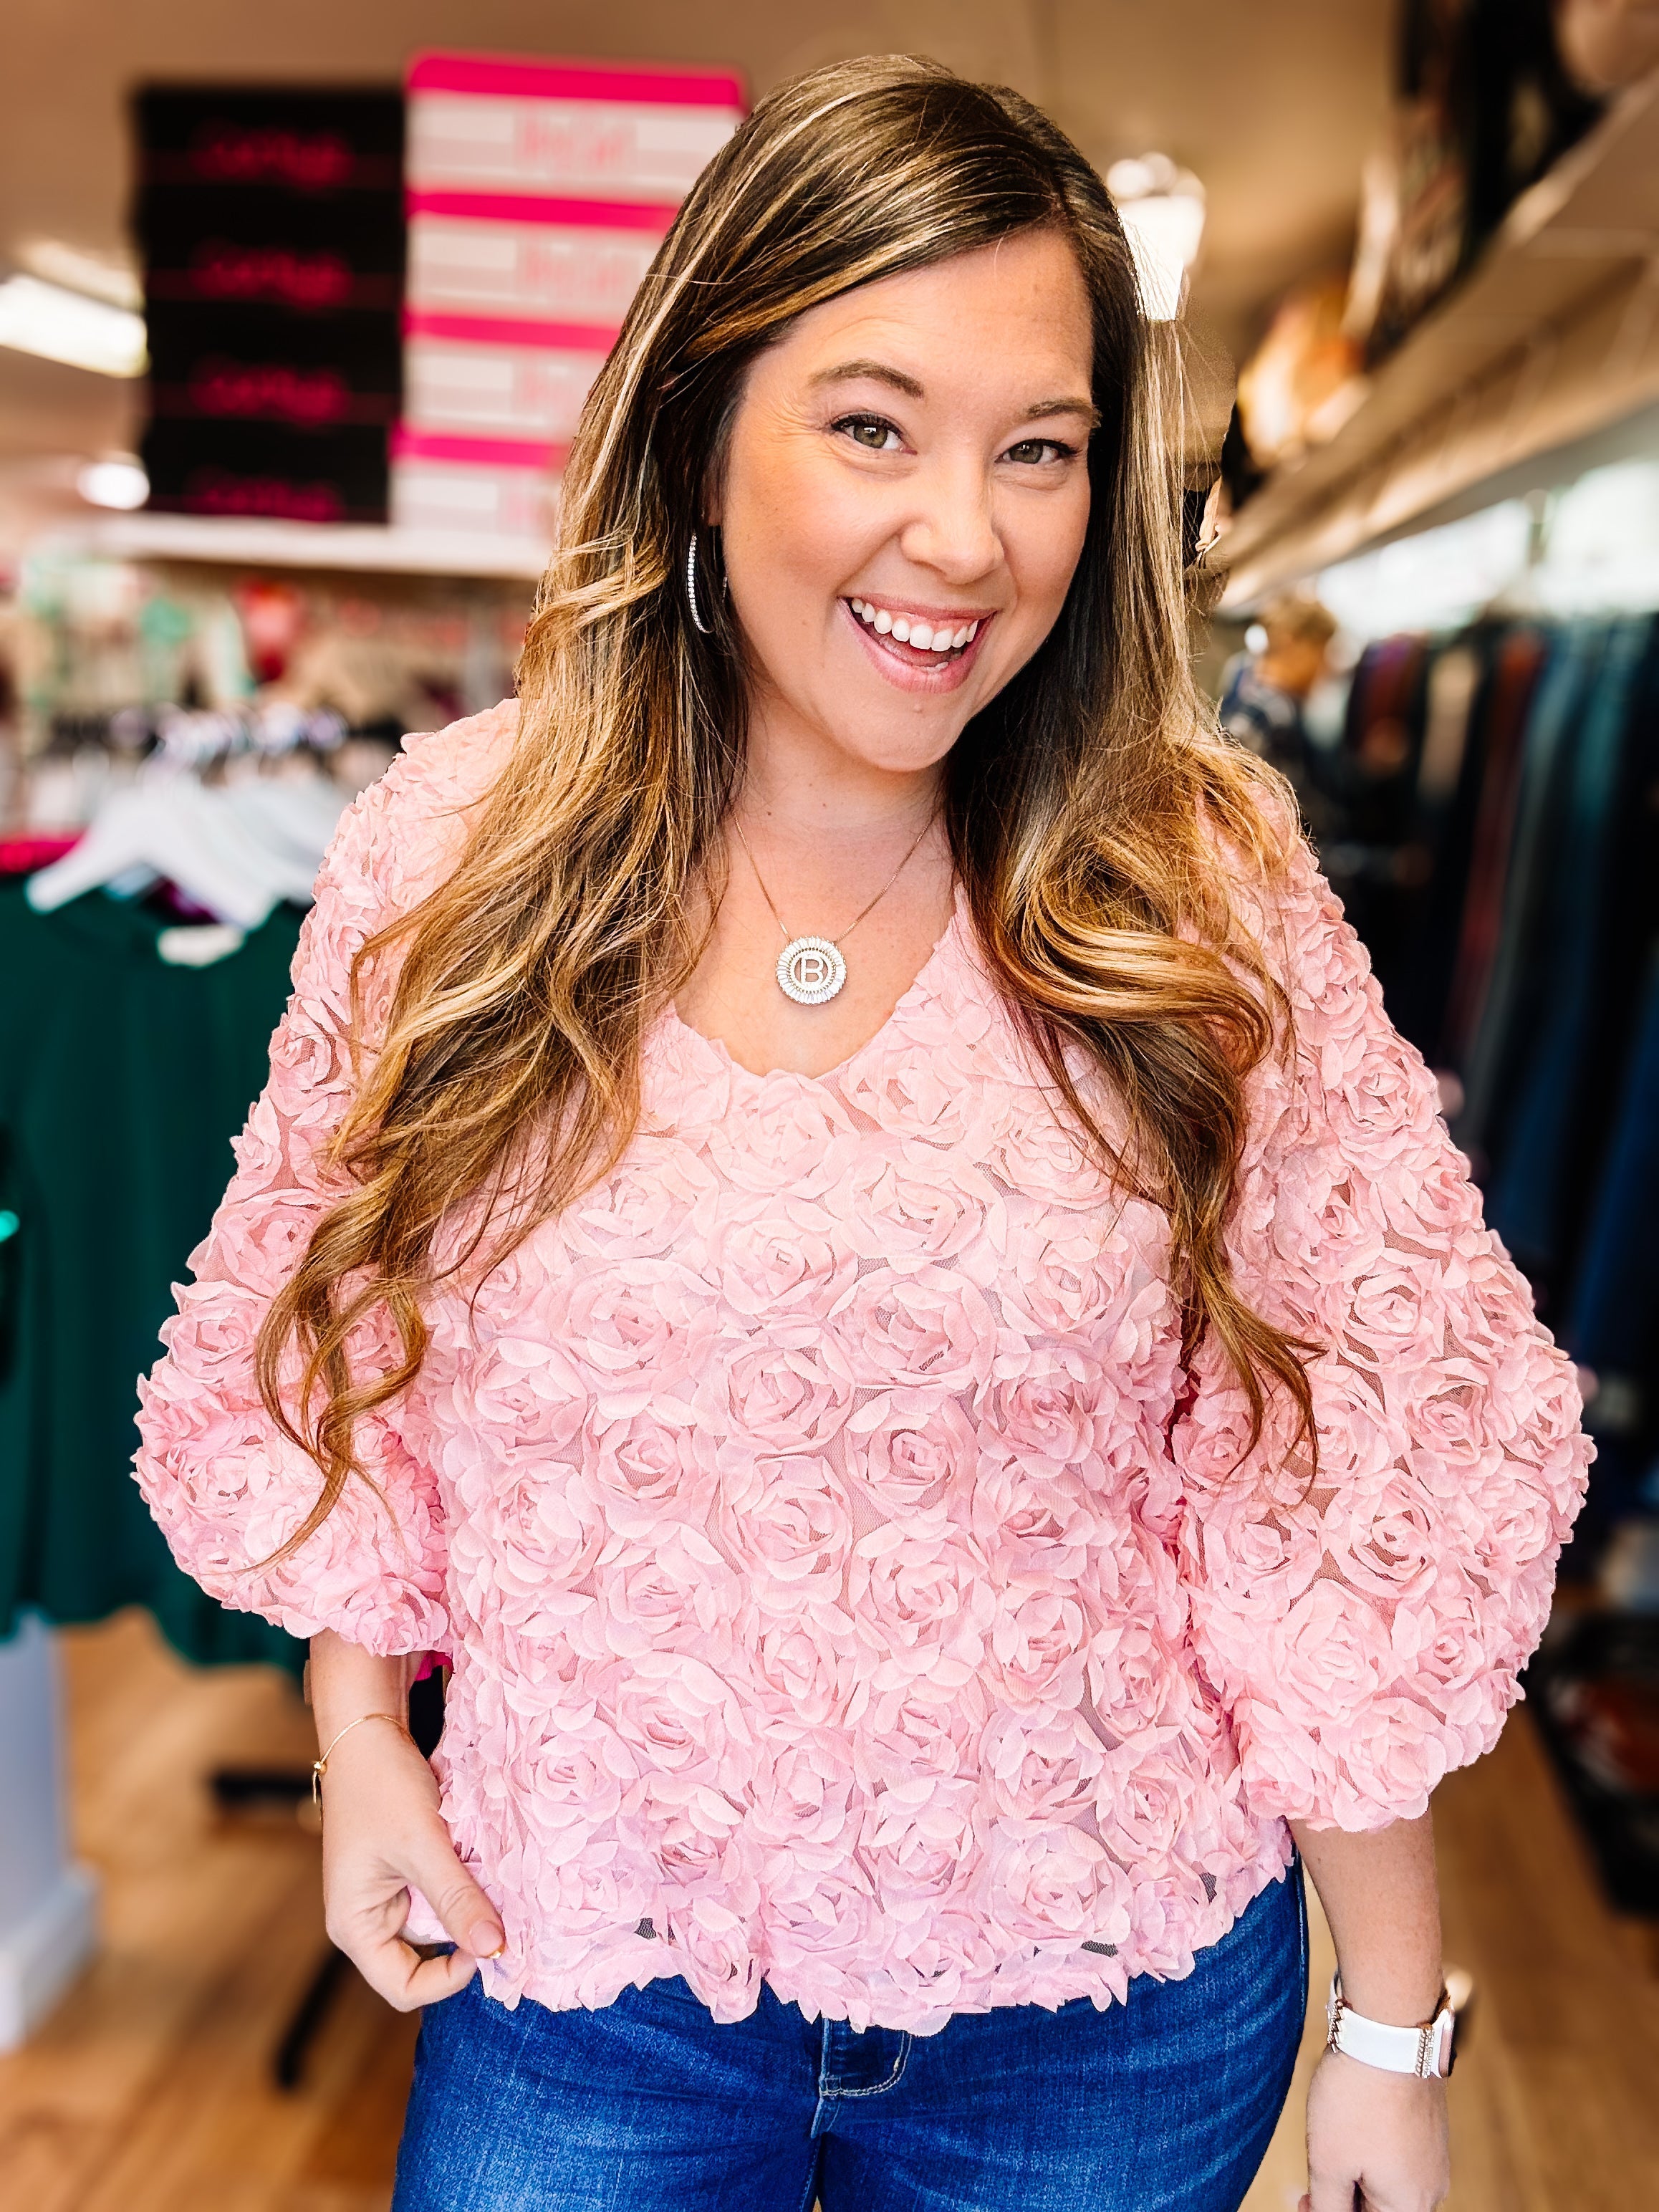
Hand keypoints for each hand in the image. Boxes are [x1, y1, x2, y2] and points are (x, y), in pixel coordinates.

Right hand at [318, 1713, 505, 2011]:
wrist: (368, 1730)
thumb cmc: (380, 1784)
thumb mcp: (421, 1843)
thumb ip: (456, 1897)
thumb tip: (495, 1948)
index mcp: (355, 1927)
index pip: (404, 1987)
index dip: (449, 1976)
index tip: (486, 1940)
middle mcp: (369, 1919)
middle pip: (425, 1959)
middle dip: (465, 1937)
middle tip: (504, 1912)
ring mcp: (389, 1895)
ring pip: (441, 1922)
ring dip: (469, 1906)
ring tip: (495, 1882)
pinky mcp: (408, 1871)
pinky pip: (443, 1893)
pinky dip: (466, 1882)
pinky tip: (483, 1861)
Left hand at [1300, 2049, 1449, 2211]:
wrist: (1389, 2032)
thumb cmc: (1357, 2100)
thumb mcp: (1328, 2163)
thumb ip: (1330, 2207)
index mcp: (1409, 2206)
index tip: (1305, 2199)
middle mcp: (1430, 2188)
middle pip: (1381, 2208)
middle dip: (1344, 2195)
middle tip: (1314, 2172)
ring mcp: (1434, 2155)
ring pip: (1387, 2181)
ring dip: (1356, 2172)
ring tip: (1331, 2141)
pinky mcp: (1429, 2126)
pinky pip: (1398, 2154)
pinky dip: (1371, 2148)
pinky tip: (1351, 2121)